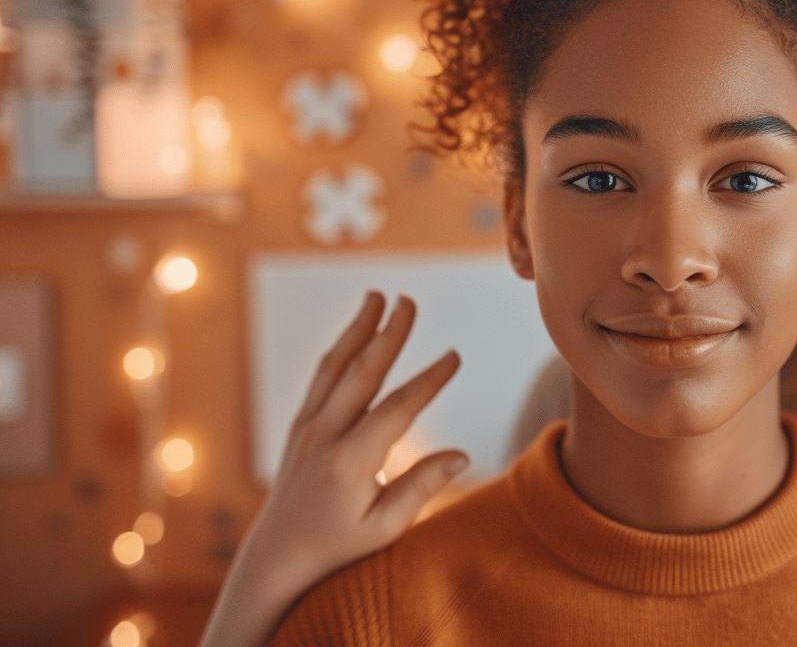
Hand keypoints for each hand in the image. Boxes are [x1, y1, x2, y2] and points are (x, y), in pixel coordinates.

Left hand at [200, 291, 468, 646]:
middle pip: (362, 374)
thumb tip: (462, 454)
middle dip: (388, 334)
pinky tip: (357, 334)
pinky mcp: (299, 428)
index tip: (454, 356)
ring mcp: (307, 429)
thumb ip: (422, 488)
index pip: (397, 409)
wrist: (277, 557)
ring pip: (336, 368)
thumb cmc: (338, 548)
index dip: (429, 381)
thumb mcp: (384, 528)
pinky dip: (341, 351)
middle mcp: (324, 437)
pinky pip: (321, 379)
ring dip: (358, 330)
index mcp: (350, 462)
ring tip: (378, 297)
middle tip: (409, 301)